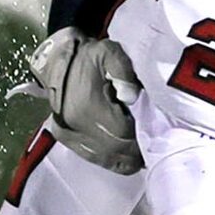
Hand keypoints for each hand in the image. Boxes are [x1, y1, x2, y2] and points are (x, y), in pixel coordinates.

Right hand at [17, 29, 140, 171]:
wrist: (58, 60)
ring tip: (141, 157)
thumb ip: (124, 71)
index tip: (156, 136)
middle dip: (135, 153)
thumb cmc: (88, 57)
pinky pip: (91, 157)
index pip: (122, 132)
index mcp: (88, 106)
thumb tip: (132, 97)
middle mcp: (75, 124)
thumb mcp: (109, 53)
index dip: (141, 138)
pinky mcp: (64, 137)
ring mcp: (68, 133)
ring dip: (125, 161)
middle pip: (114, 149)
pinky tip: (124, 158)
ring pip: (103, 158)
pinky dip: (110, 160)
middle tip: (154, 150)